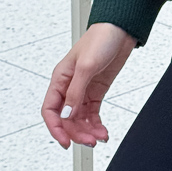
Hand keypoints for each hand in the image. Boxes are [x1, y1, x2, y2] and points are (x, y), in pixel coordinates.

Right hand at [41, 23, 136, 149]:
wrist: (121, 29)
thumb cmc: (101, 38)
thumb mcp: (86, 65)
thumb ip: (75, 92)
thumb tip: (66, 114)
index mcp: (60, 78)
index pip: (50, 110)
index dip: (55, 128)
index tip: (65, 141)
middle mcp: (69, 86)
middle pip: (66, 118)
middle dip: (76, 132)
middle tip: (89, 141)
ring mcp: (83, 90)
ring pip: (79, 119)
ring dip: (87, 131)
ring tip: (98, 138)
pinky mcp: (96, 92)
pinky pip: (92, 114)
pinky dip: (96, 125)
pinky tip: (102, 132)